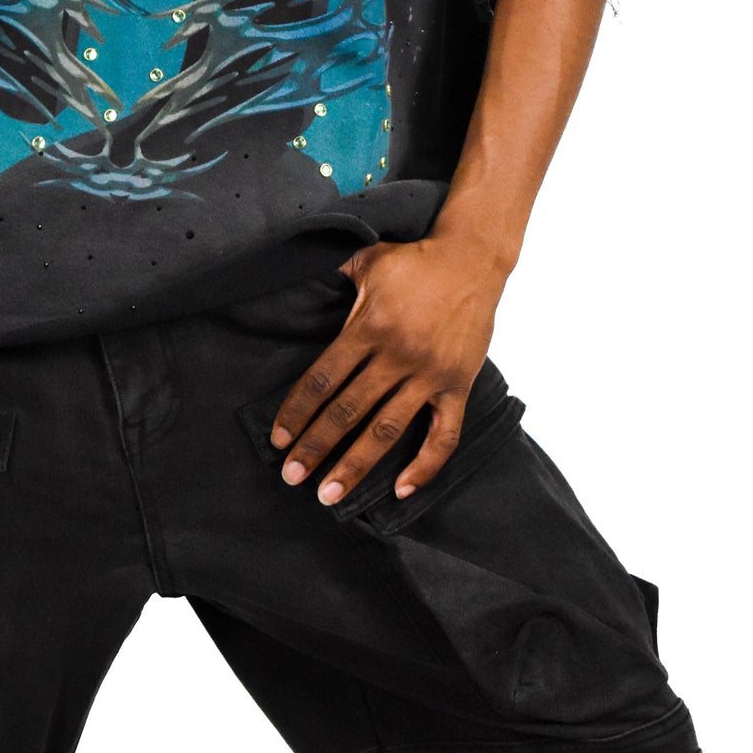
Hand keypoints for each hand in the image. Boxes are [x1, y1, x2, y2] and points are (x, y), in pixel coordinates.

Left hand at [268, 231, 509, 505]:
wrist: (473, 258)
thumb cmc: (414, 260)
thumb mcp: (367, 259)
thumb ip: (332, 273)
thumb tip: (293, 271)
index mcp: (370, 326)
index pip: (324, 378)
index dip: (298, 411)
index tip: (279, 438)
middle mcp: (398, 354)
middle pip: (348, 411)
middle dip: (316, 447)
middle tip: (292, 477)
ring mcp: (431, 373)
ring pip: (387, 430)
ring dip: (356, 465)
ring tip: (330, 494)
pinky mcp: (459, 385)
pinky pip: (444, 435)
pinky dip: (425, 466)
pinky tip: (402, 490)